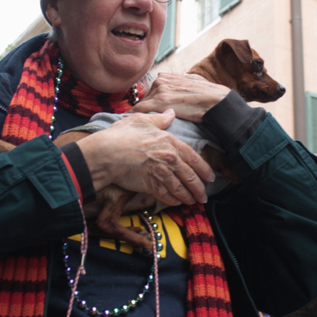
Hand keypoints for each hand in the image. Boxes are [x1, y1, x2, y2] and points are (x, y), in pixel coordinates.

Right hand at [75, 109, 214, 205]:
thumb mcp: (142, 120)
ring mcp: (161, 174)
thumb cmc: (121, 135)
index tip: (210, 177)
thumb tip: (171, 113)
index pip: (194, 158)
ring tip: (193, 202)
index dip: (204, 170)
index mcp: (170, 142)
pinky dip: (174, 201)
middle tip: (204, 196)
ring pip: (181, 189)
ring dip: (189, 197)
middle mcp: (170, 159)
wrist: (106, 154)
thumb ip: (160, 119)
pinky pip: (167, 196)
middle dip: (199, 189)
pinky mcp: (151, 186)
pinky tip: (177, 203)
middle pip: (190, 177)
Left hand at [130, 73, 229, 122]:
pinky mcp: (159, 102)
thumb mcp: (192, 80)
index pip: (150, 92)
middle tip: (146, 123)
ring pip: (142, 105)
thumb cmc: (207, 93)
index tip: (148, 114)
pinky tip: (137, 126)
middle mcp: (160, 81)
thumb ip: (178, 79)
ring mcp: (159, 91)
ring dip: (142, 115)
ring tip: (143, 126)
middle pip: (145, 99)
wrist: (215, 101)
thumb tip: (168, 77)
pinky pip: (140, 110)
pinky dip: (137, 117)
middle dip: (146, 111)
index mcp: (165, 77)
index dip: (150, 104)